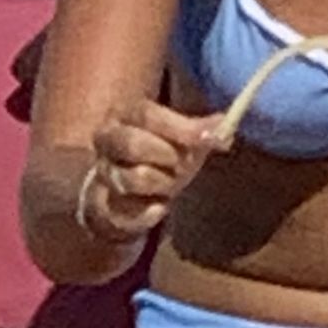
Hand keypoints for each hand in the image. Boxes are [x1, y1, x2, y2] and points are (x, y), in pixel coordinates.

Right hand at [77, 98, 225, 241]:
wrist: (132, 190)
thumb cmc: (162, 154)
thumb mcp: (183, 138)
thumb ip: (201, 131)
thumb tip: (224, 127)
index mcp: (126, 115)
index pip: (147, 114)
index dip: (180, 127)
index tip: (210, 137)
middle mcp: (108, 142)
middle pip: (131, 143)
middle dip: (166, 155)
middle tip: (184, 164)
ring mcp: (102, 174)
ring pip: (128, 179)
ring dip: (160, 183)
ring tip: (172, 183)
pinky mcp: (102, 208)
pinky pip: (123, 213)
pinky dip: (147, 213)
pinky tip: (160, 208)